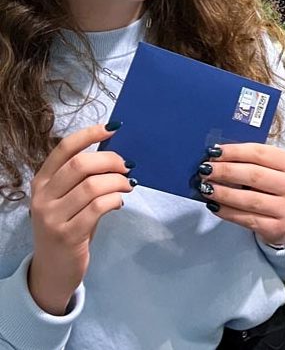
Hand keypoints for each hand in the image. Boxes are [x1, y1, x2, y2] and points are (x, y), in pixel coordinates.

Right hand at [28, 123, 132, 315]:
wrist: (53, 271)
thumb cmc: (67, 226)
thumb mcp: (68, 199)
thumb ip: (84, 178)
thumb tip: (118, 158)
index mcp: (42, 182)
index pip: (64, 149)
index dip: (90, 134)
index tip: (113, 128)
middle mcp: (43, 197)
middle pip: (81, 165)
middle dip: (111, 160)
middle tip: (127, 166)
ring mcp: (52, 218)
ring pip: (92, 185)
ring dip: (117, 182)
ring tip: (127, 185)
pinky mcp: (67, 235)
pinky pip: (98, 207)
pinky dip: (115, 199)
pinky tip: (119, 202)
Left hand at [199, 143, 284, 245]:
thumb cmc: (271, 188)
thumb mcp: (268, 169)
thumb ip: (248, 160)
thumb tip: (216, 157)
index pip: (260, 153)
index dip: (235, 152)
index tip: (214, 152)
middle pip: (254, 175)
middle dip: (226, 171)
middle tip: (206, 170)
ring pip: (249, 199)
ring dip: (223, 192)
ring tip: (205, 187)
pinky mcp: (275, 227)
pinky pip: (246, 219)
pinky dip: (226, 211)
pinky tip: (213, 205)